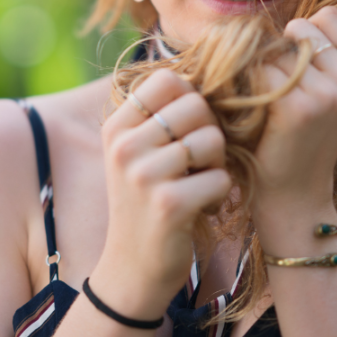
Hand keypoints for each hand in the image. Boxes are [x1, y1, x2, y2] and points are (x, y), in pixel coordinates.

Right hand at [89, 70, 231, 319]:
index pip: (168, 79)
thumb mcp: (136, 153)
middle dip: (210, 131)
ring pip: (212, 139)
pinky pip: (220, 177)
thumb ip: (158, 115)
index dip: (192, 97)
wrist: (132, 270)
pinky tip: (202, 206)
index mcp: (116, 126)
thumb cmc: (144, 203)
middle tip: (200, 161)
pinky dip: (220, 192)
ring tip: (200, 182)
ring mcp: (144, 175)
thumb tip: (203, 67)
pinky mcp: (168, 204)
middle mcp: (124, 146)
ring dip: (218, 163)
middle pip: (196, 105)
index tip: (190, 127)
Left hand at [253, 6, 336, 211]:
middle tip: (280, 84)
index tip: (299, 63)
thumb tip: (296, 16)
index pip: (330, 16)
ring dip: (265, 66)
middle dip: (283, 47)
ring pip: (279, 47)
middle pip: (301, 27)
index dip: (306, 33)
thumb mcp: (333, 94)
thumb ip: (327, 55)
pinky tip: (259, 107)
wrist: (294, 191)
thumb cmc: (305, 136)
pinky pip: (261, 68)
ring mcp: (326, 94)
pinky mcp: (296, 107)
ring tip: (270, 97)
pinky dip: (251, 82)